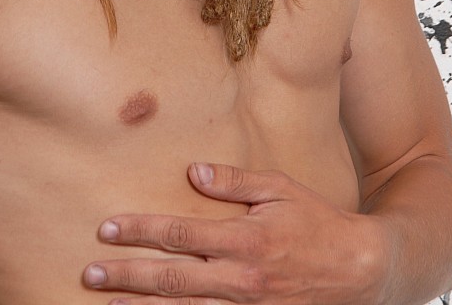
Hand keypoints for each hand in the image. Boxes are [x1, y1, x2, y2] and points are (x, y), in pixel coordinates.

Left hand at [83, 162, 388, 303]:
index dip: (140, 230)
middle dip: (126, 275)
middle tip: (89, 273)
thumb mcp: (281, 189)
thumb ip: (236, 181)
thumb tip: (194, 172)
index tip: (107, 228)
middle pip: (171, 280)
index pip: (180, 234)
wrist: (361, 272)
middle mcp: (240, 280)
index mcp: (245, 240)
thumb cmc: (318, 222)